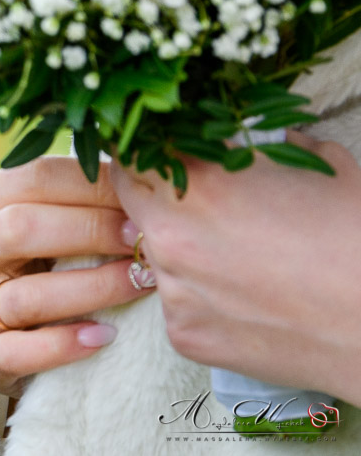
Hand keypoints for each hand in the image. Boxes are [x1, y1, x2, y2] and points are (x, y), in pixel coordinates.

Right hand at [0, 155, 152, 396]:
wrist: (22, 332)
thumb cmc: (54, 259)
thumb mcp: (58, 218)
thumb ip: (85, 192)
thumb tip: (143, 164)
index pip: (32, 179)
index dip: (91, 186)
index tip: (142, 198)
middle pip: (19, 228)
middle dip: (89, 230)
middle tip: (144, 239)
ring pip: (24, 296)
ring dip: (92, 288)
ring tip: (142, 283)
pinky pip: (16, 354)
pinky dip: (63, 346)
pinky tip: (104, 337)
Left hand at [110, 133, 360, 405]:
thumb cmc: (356, 241)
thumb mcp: (320, 167)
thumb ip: (270, 144)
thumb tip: (256, 135)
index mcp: (197, 183)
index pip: (133, 152)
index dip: (148, 152)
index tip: (163, 156)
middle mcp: (169, 235)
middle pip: (131, 202)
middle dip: (156, 198)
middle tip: (198, 206)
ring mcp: (172, 289)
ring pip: (153, 256)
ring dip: (180, 250)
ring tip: (238, 259)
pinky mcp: (182, 334)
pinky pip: (176, 304)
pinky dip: (201, 298)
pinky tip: (246, 299)